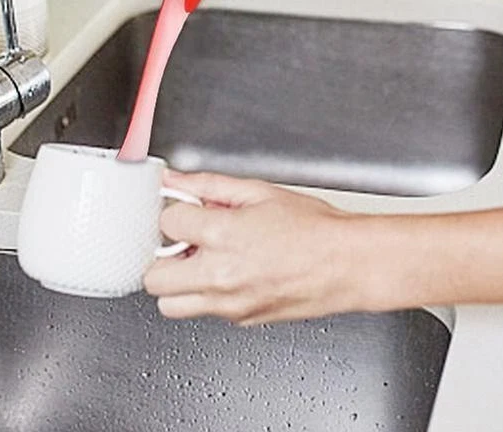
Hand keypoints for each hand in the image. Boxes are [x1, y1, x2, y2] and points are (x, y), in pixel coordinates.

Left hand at [144, 172, 374, 324]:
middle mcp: (220, 276)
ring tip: (200, 261)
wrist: (349, 264)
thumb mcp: (257, 191)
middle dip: (163, 255)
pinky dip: (206, 295)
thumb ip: (208, 185)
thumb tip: (175, 181)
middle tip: (184, 241)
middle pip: (153, 277)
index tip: (187, 210)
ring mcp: (230, 304)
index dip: (175, 213)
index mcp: (222, 236)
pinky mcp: (242, 320)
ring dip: (177, 283)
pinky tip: (228, 273)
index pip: (166, 224)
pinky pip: (205, 311)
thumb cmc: (314, 228)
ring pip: (170, 306)